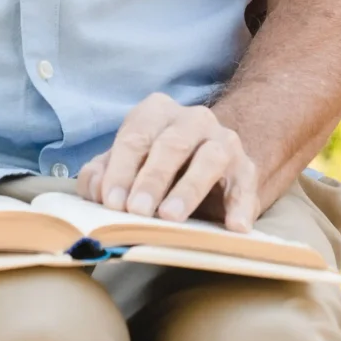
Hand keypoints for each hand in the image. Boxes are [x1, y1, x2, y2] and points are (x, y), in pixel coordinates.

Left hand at [77, 93, 257, 231]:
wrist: (208, 167)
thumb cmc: (156, 166)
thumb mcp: (124, 167)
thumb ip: (102, 175)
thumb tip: (96, 191)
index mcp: (157, 113)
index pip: (135, 137)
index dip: (120, 170)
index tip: (111, 202)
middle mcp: (192, 120)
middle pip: (171, 145)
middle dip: (152, 179)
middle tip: (137, 211)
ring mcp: (223, 141)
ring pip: (210, 157)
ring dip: (189, 189)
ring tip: (171, 217)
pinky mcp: (245, 168)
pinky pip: (245, 184)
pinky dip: (241, 205)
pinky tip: (235, 226)